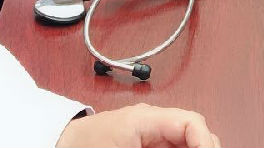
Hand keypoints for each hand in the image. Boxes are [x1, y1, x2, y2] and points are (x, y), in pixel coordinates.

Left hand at [57, 104, 219, 147]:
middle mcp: (151, 121)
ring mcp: (147, 133)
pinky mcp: (142, 144)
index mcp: (146, 117)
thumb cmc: (83, 147)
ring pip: (184, 142)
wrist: (56, 144)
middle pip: (193, 133)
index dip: (206, 143)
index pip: (192, 122)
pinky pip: (170, 147)